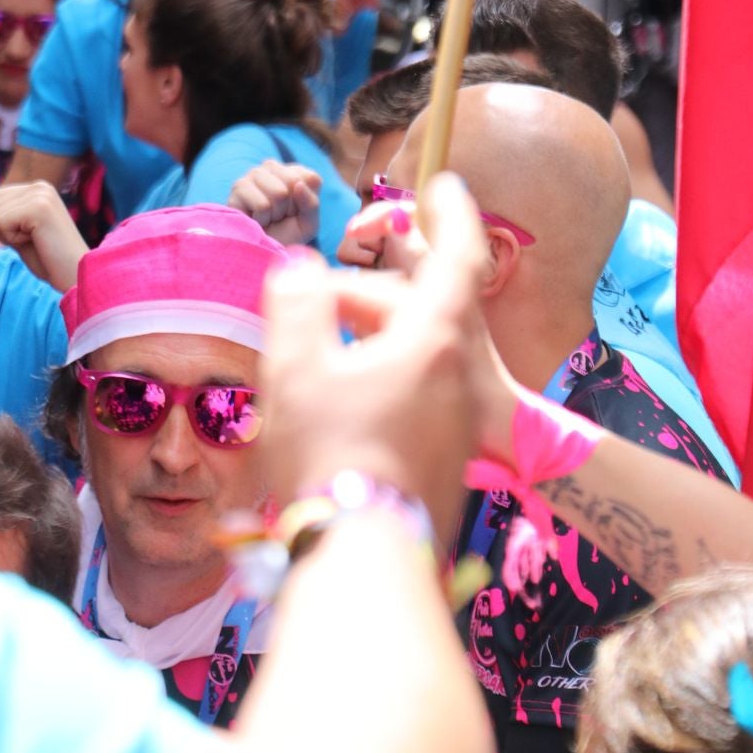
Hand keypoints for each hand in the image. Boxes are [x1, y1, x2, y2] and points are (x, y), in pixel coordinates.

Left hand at [0, 180, 85, 291]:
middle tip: (31, 239)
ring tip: (35, 240)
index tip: (27, 236)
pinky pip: (0, 221)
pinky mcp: (39, 206)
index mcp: (37, 189)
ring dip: (7, 235)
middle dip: (1, 228)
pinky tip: (35, 241)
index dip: (1, 224)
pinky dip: (11, 239)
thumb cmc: (49, 259)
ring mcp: (40, 194)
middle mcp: (39, 186)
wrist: (75, 275)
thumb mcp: (16, 237)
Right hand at [229, 160, 320, 246]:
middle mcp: (272, 166)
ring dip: (275, 214)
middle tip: (280, 216)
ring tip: (267, 217)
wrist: (262, 252)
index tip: (296, 211)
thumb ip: (311, 203)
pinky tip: (255, 219)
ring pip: (279, 193)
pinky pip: (263, 205)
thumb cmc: (287, 234)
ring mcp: (253, 174)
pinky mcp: (238, 188)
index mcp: (293, 170)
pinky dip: (262, 219)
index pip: (311, 179)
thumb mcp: (309, 222)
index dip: (307, 202)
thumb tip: (297, 185)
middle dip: (290, 207)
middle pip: (294, 182)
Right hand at [261, 173, 484, 538]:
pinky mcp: (442, 466)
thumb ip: (296, 302)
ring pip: (411, 360)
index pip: (456, 256)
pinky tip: (331, 413)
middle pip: (415, 312)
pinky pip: (412, 402)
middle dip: (367, 296)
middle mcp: (455, 378)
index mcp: (432, 339)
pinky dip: (376, 386)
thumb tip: (300, 272)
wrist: (365, 568)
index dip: (451, 215)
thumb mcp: (296, 366)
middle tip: (318, 299)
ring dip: (368, 345)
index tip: (444, 184)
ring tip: (311, 361)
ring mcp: (453, 426)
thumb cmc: (331, 457)